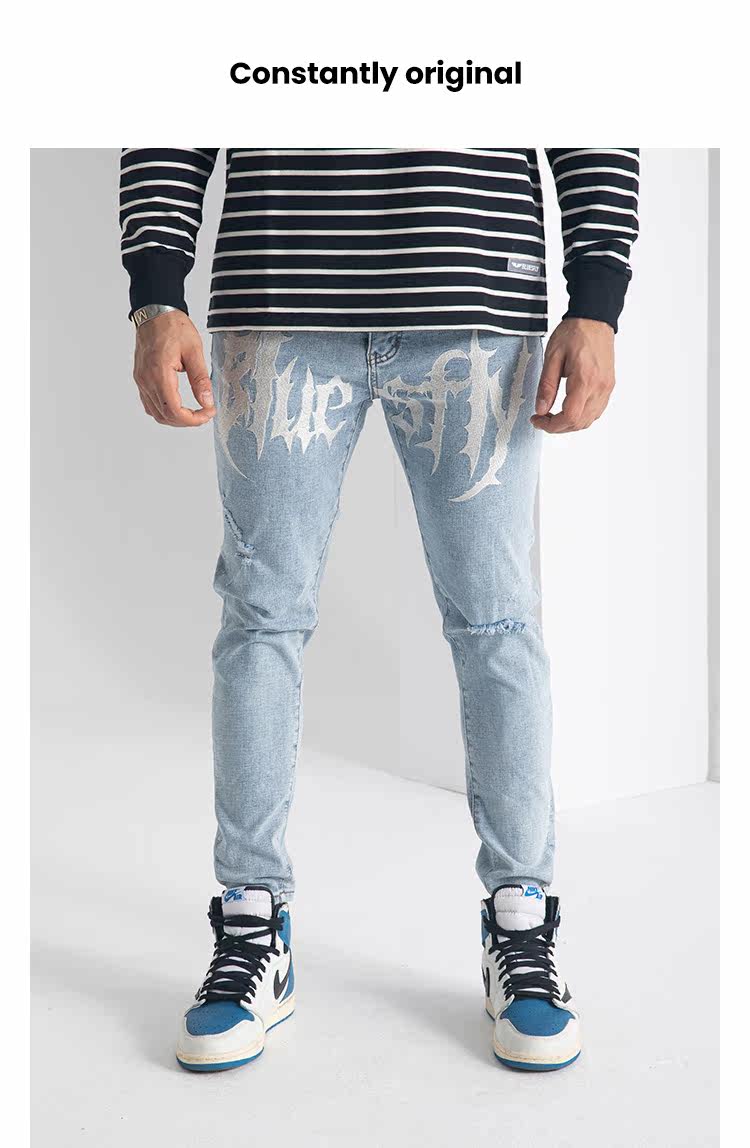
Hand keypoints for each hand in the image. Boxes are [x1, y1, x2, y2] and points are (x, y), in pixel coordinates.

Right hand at [133, 310, 214, 427]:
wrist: (155, 311)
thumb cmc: (174, 327)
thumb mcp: (194, 351)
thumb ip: (200, 379)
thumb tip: (207, 402)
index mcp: (159, 373)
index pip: (174, 410)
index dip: (193, 419)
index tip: (208, 413)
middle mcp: (146, 380)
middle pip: (165, 416)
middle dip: (187, 421)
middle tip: (205, 413)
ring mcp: (141, 380)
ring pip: (156, 413)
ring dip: (175, 418)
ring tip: (194, 411)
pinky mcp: (140, 378)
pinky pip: (149, 403)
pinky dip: (164, 410)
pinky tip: (179, 405)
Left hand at [531, 318, 614, 432]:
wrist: (594, 318)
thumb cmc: (574, 332)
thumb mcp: (552, 356)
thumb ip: (546, 385)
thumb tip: (541, 409)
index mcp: (585, 379)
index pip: (570, 417)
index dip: (551, 425)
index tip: (537, 420)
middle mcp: (600, 387)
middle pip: (580, 423)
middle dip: (558, 427)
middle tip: (541, 418)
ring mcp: (607, 387)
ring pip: (589, 420)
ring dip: (570, 424)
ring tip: (552, 415)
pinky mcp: (609, 385)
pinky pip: (596, 410)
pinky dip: (581, 416)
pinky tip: (568, 409)